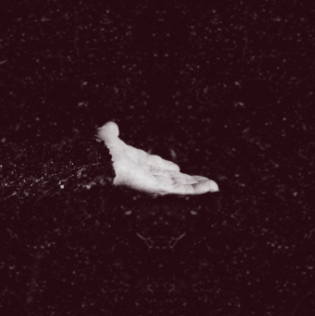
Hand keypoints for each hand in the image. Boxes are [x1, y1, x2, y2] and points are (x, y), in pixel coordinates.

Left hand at [97, 122, 218, 195]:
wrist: (101, 159)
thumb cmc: (102, 150)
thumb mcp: (109, 137)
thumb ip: (111, 132)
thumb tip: (111, 125)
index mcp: (137, 163)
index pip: (156, 166)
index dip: (167, 167)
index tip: (177, 168)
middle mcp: (147, 174)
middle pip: (172, 178)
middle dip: (187, 179)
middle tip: (203, 180)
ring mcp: (154, 183)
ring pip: (180, 186)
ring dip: (198, 186)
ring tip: (214, 186)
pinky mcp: (159, 188)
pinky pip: (182, 190)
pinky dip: (198, 189)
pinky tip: (211, 187)